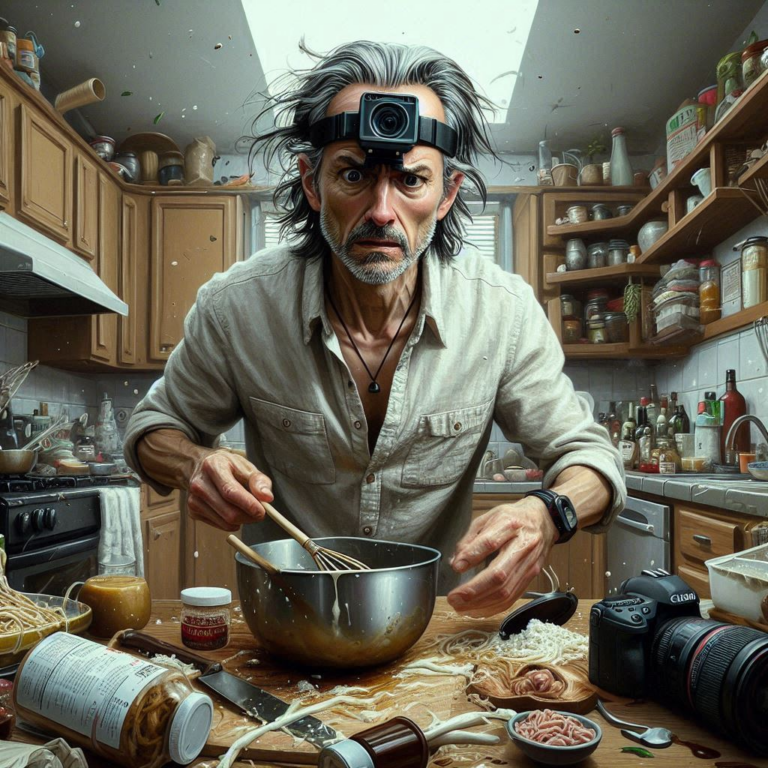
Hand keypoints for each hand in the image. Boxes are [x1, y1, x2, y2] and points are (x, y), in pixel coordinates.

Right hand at [186, 450, 272, 531]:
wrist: (200, 466)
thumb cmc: (226, 466)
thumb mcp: (245, 466)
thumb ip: (258, 480)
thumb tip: (267, 497)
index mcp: (213, 467)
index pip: (231, 492)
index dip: (248, 504)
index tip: (262, 511)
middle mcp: (200, 484)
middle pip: (228, 512)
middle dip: (249, 516)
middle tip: (259, 513)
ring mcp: (194, 499)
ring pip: (225, 522)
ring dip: (242, 521)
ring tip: (246, 510)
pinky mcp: (193, 512)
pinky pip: (219, 525)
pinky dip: (231, 522)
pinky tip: (232, 510)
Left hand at [446, 498, 558, 617]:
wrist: (543, 519)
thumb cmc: (512, 517)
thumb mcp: (488, 517)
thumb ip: (470, 539)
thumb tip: (455, 562)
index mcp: (509, 524)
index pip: (490, 542)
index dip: (472, 556)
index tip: (456, 567)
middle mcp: (522, 545)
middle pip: (499, 574)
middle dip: (474, 590)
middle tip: (454, 598)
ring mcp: (529, 564)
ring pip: (506, 591)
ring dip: (481, 603)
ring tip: (460, 607)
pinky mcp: (531, 577)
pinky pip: (512, 597)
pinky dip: (493, 607)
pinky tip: (477, 610)